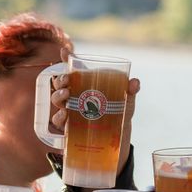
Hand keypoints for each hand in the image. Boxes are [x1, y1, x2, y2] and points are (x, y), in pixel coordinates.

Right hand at [50, 52, 140, 175]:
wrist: (117, 140)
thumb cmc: (120, 114)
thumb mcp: (126, 102)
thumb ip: (130, 91)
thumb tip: (135, 82)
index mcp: (86, 85)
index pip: (72, 69)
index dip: (65, 58)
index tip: (64, 51)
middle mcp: (74, 96)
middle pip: (60, 83)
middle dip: (60, 79)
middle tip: (67, 80)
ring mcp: (70, 111)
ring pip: (56, 100)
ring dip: (58, 96)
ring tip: (66, 95)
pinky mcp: (68, 128)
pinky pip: (58, 121)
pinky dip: (59, 117)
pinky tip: (64, 115)